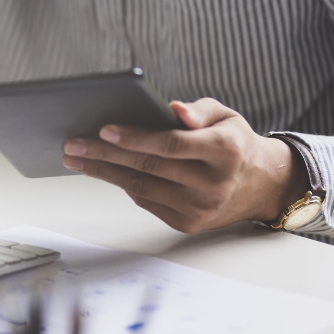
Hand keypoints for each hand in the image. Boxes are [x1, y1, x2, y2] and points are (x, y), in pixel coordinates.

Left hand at [61, 98, 309, 233]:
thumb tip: (173, 109)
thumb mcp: (226, 117)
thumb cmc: (234, 143)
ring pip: (141, 186)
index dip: (136, 137)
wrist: (260, 186)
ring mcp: (200, 207)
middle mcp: (213, 183)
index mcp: (225, 150)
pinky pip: (146, 200)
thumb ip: (199, 110)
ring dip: (103, 172)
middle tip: (73, 145)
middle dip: (105, 155)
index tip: (104, 130)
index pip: (171, 144)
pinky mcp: (187, 223)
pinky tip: (103, 170)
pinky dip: (122, 183)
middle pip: (149, 166)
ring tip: (76, 158)